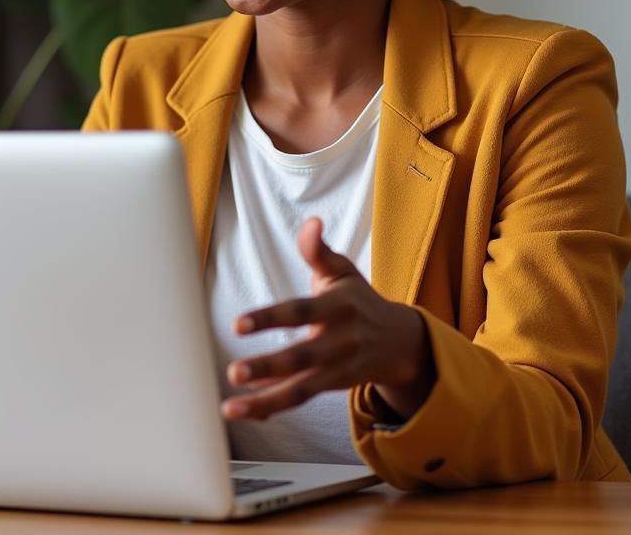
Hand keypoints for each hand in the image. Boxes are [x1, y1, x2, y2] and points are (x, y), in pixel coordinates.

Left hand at [221, 216, 434, 422]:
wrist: (401, 342)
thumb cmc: (359, 300)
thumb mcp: (343, 271)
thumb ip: (319, 250)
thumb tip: (311, 222)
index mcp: (339, 307)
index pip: (299, 312)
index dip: (269, 318)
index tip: (237, 325)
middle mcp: (340, 341)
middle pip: (300, 358)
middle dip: (266, 367)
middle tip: (233, 372)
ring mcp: (338, 369)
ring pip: (300, 390)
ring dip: (264, 401)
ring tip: (229, 409)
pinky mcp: (333, 388)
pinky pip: (301, 398)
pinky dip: (272, 405)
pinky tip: (246, 409)